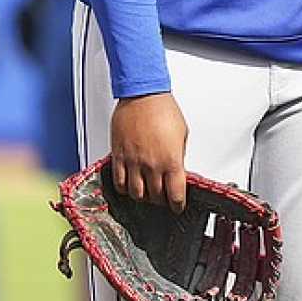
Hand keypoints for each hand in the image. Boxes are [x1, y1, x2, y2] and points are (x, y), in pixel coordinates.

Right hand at [110, 93, 188, 212]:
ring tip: (146, 193)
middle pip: (156, 197)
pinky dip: (124, 188)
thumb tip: (177, 169)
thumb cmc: (163, 108)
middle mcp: (152, 165)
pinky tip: (129, 185)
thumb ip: (178, 155)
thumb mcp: (182, 134)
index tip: (177, 206)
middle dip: (161, 201)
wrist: (143, 94)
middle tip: (162, 198)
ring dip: (143, 196)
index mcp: (171, 160)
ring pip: (136, 194)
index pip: (176, 194)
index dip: (177, 205)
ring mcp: (134, 162)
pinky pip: (119, 181)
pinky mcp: (119, 156)